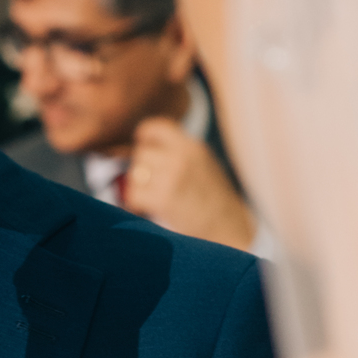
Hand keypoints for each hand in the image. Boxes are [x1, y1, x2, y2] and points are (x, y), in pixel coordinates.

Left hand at [124, 118, 255, 249]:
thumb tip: (128, 151)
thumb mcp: (202, 166)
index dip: (144, 140)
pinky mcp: (164, 199)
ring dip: (137, 186)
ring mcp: (173, 176)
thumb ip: (174, 155)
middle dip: (140, 169)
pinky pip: (133, 194)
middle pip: (141, 153)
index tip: (143, 151)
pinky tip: (146, 210)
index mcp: (192, 147)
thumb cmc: (214, 201)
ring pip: (134, 173)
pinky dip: (135, 204)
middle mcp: (182, 157)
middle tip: (149, 186)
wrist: (229, 229)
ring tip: (150, 198)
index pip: (155, 128)